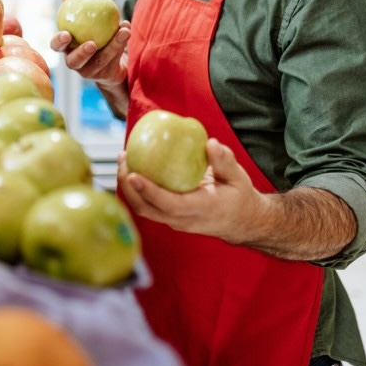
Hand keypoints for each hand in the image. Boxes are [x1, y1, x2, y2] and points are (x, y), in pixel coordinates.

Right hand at [50, 0, 130, 88]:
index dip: (58, 41)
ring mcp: (90, 71)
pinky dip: (121, 43)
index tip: (66, 33)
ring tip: (122, 31)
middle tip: (92, 44)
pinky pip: (114, 59)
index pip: (56, 46)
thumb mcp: (84, 20)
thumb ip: (75, 6)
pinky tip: (127, 29)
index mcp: (66, 48)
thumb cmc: (91, 33)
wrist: (107, 56)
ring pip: (100, 60)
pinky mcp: (105, 74)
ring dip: (113, 45)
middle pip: (73, 61)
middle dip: (81, 53)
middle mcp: (75, 61)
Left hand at [117, 138, 268, 244]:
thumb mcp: (238, 177)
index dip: (150, 191)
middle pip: (148, 210)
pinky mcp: (170, 218)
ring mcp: (176, 222)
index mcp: (203, 209)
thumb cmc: (239, 196)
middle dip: (130, 187)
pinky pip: (149, 206)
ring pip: (145, 210)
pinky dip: (137, 190)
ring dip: (129, 188)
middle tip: (124, 160)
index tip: (133, 175)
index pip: (170, 205)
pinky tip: (134, 167)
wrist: (241, 221)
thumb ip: (224, 161)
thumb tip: (210, 143)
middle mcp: (185, 220)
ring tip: (124, 160)